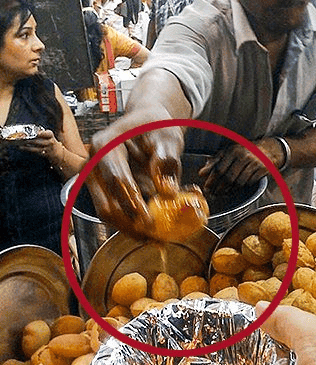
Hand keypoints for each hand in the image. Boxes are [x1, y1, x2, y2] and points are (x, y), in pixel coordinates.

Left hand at [18, 129, 59, 158]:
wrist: (57, 152)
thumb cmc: (49, 141)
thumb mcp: (48, 135)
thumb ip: (40, 132)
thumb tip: (28, 130)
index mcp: (50, 135)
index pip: (47, 134)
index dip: (42, 133)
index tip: (37, 133)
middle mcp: (50, 142)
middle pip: (38, 141)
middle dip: (29, 140)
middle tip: (22, 138)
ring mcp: (48, 149)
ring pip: (36, 148)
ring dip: (27, 146)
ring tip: (20, 144)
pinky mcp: (45, 154)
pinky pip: (35, 152)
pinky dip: (28, 149)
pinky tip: (22, 147)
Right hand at [86, 111, 183, 238]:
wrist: (145, 123)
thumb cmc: (156, 126)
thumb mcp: (167, 137)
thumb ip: (167, 161)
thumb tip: (168, 192)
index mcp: (106, 145)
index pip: (116, 179)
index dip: (133, 202)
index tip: (149, 220)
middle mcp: (94, 163)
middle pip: (105, 203)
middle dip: (129, 224)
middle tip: (153, 237)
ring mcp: (95, 178)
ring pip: (107, 212)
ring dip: (130, 228)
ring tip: (154, 238)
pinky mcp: (103, 190)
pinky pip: (114, 211)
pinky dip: (132, 221)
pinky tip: (151, 228)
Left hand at [198, 137, 282, 195]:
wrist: (268, 149)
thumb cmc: (244, 151)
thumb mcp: (228, 152)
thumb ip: (214, 162)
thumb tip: (201, 173)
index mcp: (232, 150)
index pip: (219, 168)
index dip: (212, 180)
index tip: (207, 187)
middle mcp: (243, 155)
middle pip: (228, 177)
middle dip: (220, 188)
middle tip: (214, 194)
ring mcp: (254, 162)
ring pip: (239, 182)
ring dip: (230, 190)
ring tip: (224, 192)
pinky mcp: (262, 169)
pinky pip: (249, 182)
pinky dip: (242, 187)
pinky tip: (236, 189)